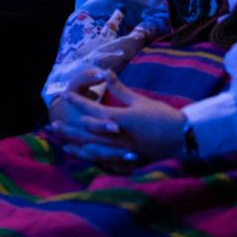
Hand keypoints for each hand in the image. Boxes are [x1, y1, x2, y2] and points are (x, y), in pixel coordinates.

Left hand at [50, 69, 184, 166]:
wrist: (183, 138)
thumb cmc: (162, 117)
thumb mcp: (139, 100)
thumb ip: (119, 89)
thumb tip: (106, 72)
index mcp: (118, 120)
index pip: (91, 110)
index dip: (76, 102)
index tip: (65, 95)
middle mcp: (116, 138)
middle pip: (86, 134)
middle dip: (69, 129)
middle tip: (53, 125)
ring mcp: (121, 152)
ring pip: (92, 151)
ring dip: (77, 147)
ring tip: (64, 144)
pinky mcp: (128, 162)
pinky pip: (105, 163)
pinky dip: (92, 160)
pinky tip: (86, 158)